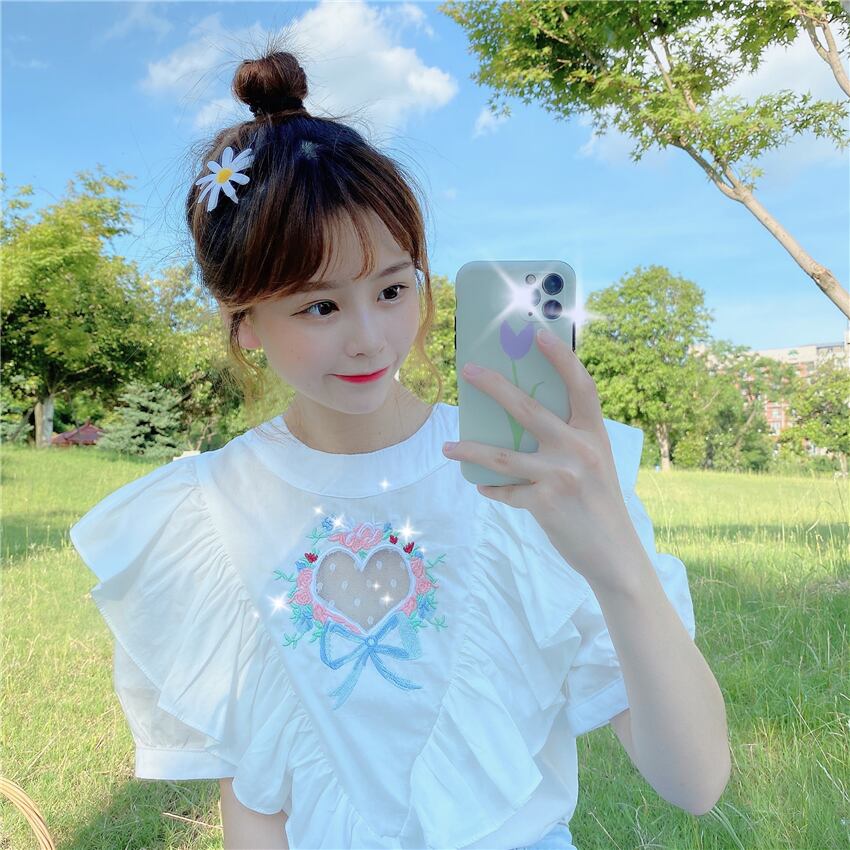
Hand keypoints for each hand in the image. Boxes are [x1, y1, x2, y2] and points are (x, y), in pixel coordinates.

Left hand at [443, 328, 641, 589]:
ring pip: (502, 455)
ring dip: (470, 450)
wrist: (614, 553)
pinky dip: (492, 489)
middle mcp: (579, 449)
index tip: (538, 334)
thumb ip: (568, 439)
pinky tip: (482, 487)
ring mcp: (560, 476)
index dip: (561, 358)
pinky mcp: (543, 503)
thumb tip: (520, 419)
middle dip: (494, 386)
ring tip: (447, 448)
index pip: (580, 386)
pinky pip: (506, 491)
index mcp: (595, 434)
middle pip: (528, 409)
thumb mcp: (596, 462)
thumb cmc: (601, 502)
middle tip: (469, 370)